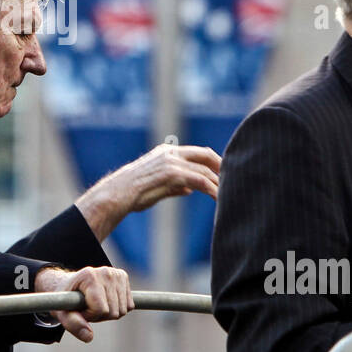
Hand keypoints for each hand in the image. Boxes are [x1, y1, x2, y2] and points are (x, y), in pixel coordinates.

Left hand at [34, 265, 132, 342]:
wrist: (71, 284)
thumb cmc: (66, 300)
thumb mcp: (63, 313)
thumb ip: (73, 324)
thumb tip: (89, 337)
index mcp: (89, 276)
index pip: (101, 309)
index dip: (90, 316)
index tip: (81, 310)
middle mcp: (105, 272)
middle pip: (113, 312)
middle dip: (100, 316)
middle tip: (88, 308)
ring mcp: (116, 274)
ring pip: (123, 310)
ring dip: (109, 313)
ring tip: (96, 304)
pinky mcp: (123, 276)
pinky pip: (129, 305)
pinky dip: (118, 308)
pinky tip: (106, 301)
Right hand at [74, 142, 221, 239]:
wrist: (116, 195)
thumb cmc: (133, 193)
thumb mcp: (158, 186)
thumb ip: (176, 185)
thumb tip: (190, 189)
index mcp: (167, 152)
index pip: (198, 153)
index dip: (214, 162)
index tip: (226, 174)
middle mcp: (170, 153)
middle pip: (206, 155)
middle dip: (222, 167)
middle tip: (235, 181)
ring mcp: (171, 162)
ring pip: (204, 170)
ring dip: (219, 183)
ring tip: (229, 195)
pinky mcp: (172, 173)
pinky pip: (199, 181)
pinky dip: (212, 190)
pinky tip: (219, 199)